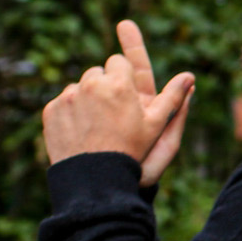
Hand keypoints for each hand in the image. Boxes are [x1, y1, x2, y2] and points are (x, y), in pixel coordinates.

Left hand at [43, 24, 193, 178]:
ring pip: (79, 87)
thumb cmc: (131, 151)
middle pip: (97, 72)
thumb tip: (190, 76)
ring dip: (86, 98)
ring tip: (96, 125)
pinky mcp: (51, 110)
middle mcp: (91, 84)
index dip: (123, 78)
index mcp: (118, 84)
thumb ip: (173, 98)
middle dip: (104, 85)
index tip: (125, 95)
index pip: (119, 61)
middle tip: (112, 112)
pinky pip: (61, 103)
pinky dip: (69, 113)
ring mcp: (68, 97)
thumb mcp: (156, 125)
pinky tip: (80, 132)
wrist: (95, 179)